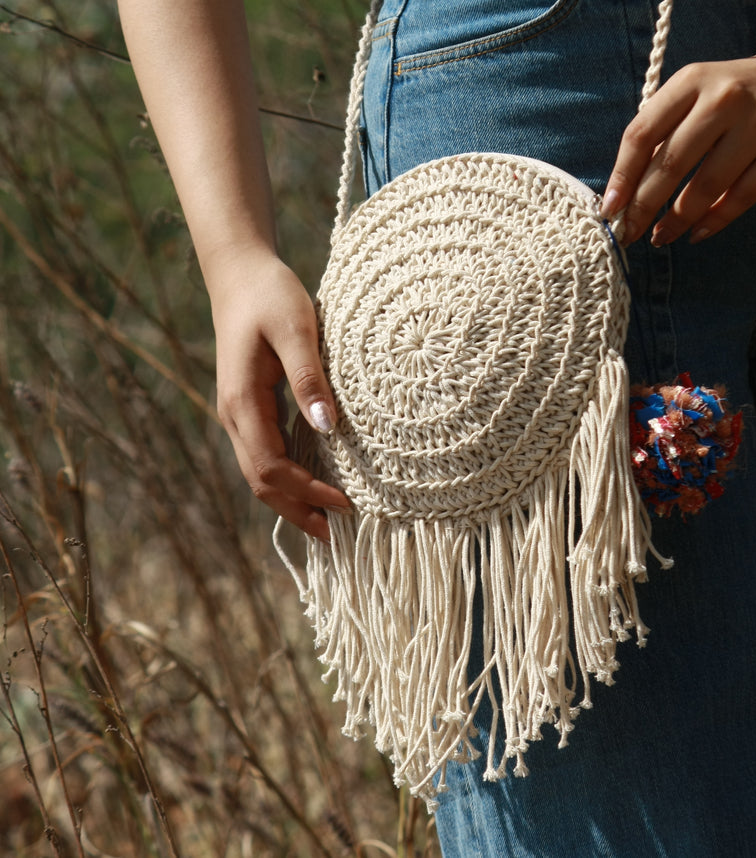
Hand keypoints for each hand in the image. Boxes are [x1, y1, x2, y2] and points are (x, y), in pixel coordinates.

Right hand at [208, 249, 349, 540]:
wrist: (241, 274)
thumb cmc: (271, 295)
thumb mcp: (296, 328)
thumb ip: (309, 378)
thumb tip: (327, 429)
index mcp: (244, 402)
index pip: (273, 467)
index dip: (308, 493)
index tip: (347, 505)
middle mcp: (235, 416)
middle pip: (262, 482)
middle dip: (297, 512)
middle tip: (336, 537)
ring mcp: (240, 414)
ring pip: (260, 472)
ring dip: (291, 500)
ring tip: (327, 523)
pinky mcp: (251, 407)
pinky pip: (266, 455)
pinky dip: (288, 478)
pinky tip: (314, 484)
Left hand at [601, 51, 755, 244]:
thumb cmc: (734, 94)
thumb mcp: (695, 94)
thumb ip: (663, 132)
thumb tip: (623, 195)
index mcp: (692, 82)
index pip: (642, 133)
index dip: (621, 177)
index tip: (608, 210)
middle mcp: (724, 98)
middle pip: (670, 164)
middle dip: (642, 207)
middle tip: (627, 233)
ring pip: (705, 186)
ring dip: (676, 220)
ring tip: (659, 237)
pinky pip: (742, 197)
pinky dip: (714, 221)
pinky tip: (695, 233)